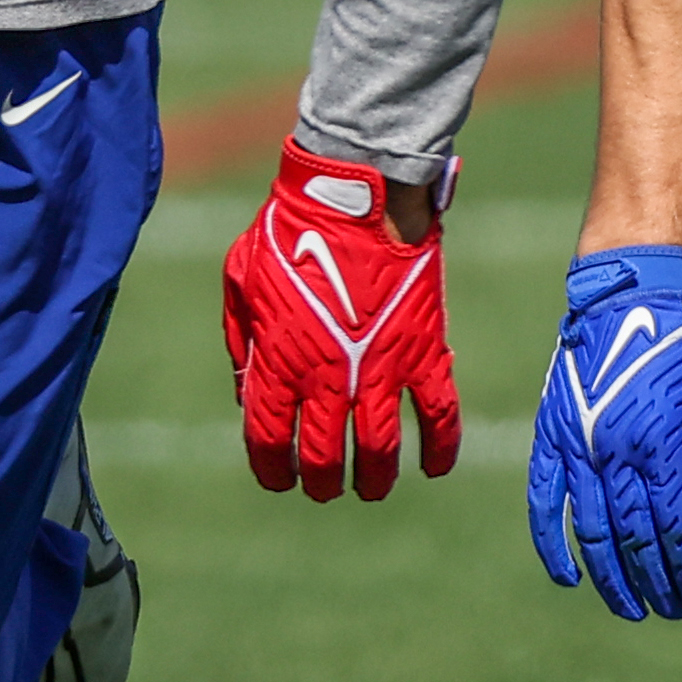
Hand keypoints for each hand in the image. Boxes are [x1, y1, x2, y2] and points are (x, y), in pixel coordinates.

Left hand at [221, 139, 456, 501]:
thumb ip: (242, 341)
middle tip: (326, 486)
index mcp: (278, 363)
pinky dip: (440, 447)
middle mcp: (328, 377)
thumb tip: (248, 391)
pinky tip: (434, 466)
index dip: (272, 470)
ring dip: (375, 477)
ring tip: (372, 486)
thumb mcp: (241, 281)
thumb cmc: (289, 231)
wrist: (356, 196)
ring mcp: (380, 368)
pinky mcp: (423, 352)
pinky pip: (439, 414)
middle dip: (322, 482)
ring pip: (380, 448)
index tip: (280, 478)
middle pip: (324, 457)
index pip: (269, 441)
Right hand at [528, 248, 681, 619]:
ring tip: (634, 609)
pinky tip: (570, 579)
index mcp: (660, 444)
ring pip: (591, 532)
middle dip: (658, 584)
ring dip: (612, 579)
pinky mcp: (552, 438)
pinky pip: (545, 504)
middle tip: (675, 611)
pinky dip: (553, 545)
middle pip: (635, 540)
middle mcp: (614, 451)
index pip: (675, 531)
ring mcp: (578, 447)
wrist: (629, 295)